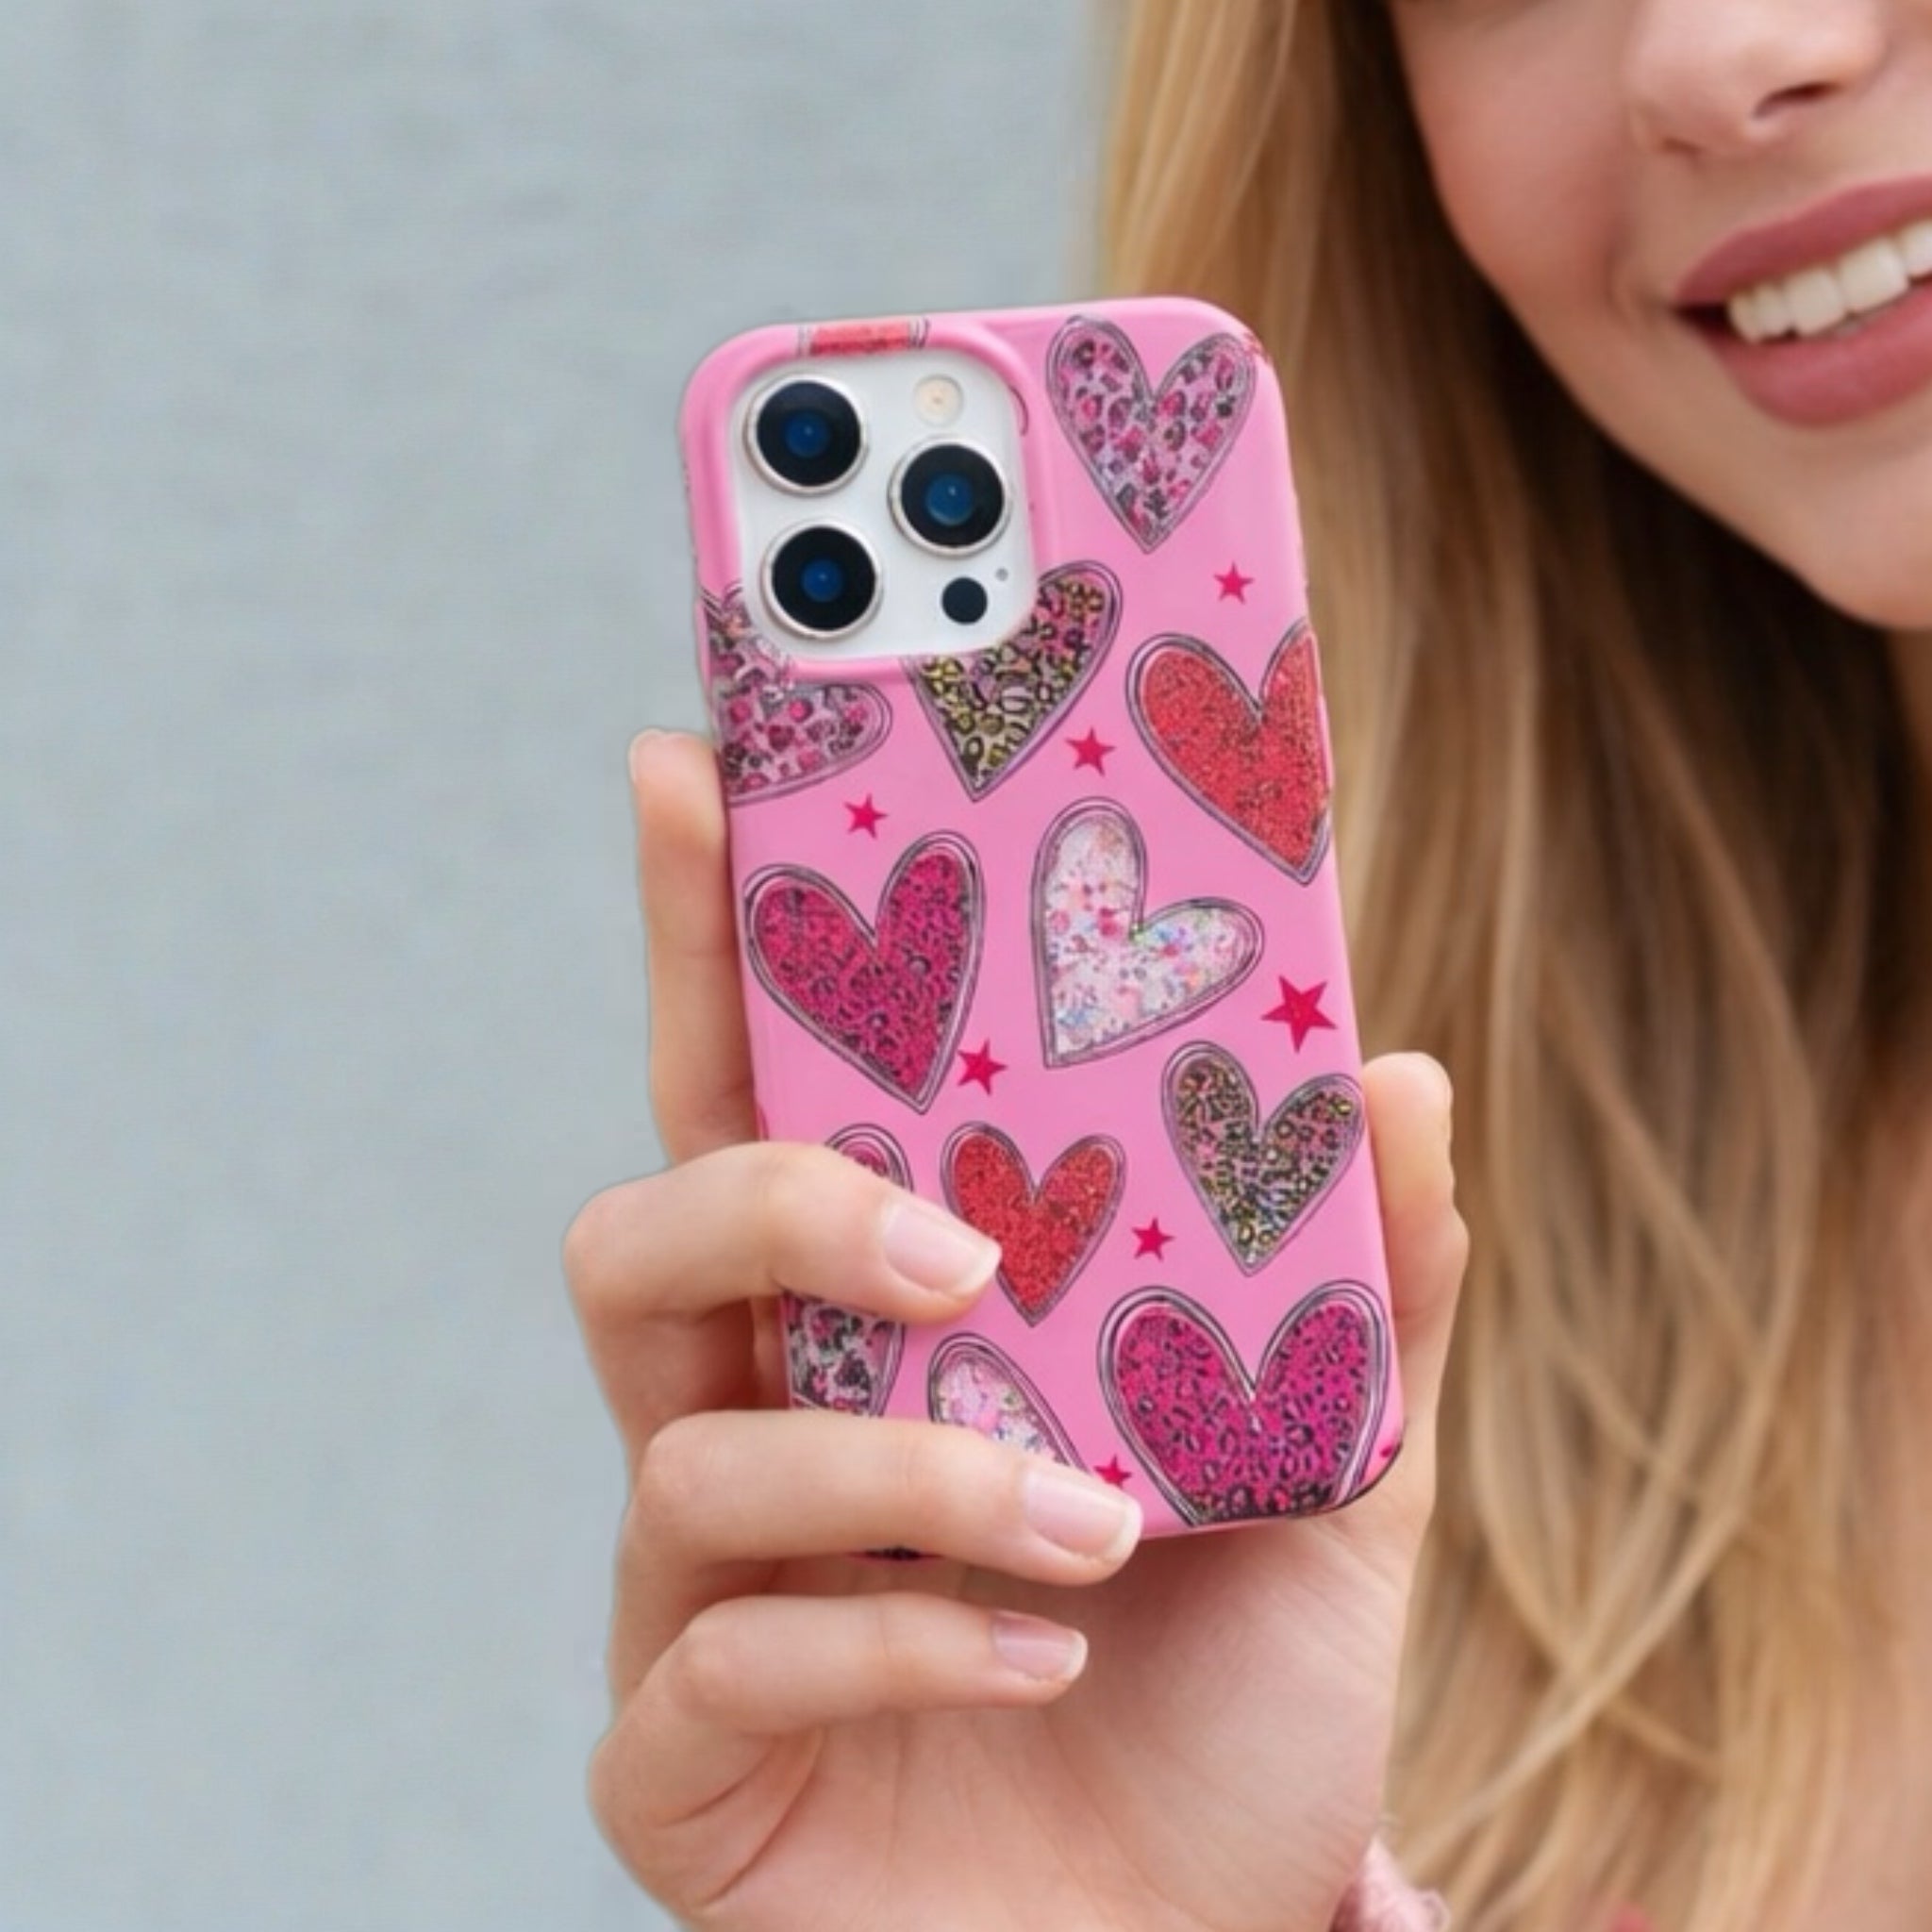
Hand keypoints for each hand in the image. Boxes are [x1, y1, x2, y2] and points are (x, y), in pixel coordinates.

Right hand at [564, 729, 1468, 1931]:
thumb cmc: (1222, 1702)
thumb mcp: (1334, 1473)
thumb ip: (1359, 1286)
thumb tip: (1396, 1072)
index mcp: (872, 1327)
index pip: (754, 1099)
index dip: (702, 938)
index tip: (690, 769)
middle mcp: (757, 1429)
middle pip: (640, 1234)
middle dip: (769, 1194)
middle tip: (946, 1241)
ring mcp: (698, 1599)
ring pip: (679, 1453)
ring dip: (899, 1468)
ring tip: (1082, 1517)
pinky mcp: (683, 1760)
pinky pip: (725, 1666)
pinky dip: (899, 1646)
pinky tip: (1039, 1662)